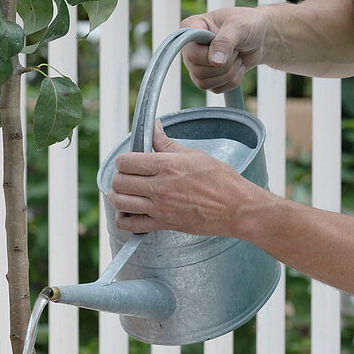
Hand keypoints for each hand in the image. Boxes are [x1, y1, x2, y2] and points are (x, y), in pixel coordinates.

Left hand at [108, 123, 257, 235]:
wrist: (236, 208)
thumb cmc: (221, 180)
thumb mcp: (194, 155)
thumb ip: (167, 144)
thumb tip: (155, 127)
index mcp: (166, 166)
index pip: (126, 162)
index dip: (123, 161)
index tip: (129, 163)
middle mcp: (160, 187)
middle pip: (119, 182)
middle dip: (119, 178)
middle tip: (127, 178)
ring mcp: (160, 208)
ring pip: (120, 202)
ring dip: (118, 197)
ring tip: (125, 194)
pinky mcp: (164, 224)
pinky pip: (131, 225)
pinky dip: (124, 220)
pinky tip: (129, 213)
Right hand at [181, 7, 267, 93]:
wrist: (260, 38)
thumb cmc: (248, 25)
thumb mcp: (238, 26)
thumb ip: (225, 41)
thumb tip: (215, 62)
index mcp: (191, 27)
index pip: (189, 50)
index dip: (207, 55)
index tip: (225, 46)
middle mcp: (190, 47)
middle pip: (198, 70)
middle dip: (224, 65)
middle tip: (235, 50)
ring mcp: (196, 64)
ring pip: (205, 83)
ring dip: (229, 73)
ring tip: (236, 56)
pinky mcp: (207, 78)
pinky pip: (216, 89)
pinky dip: (232, 80)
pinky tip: (236, 65)